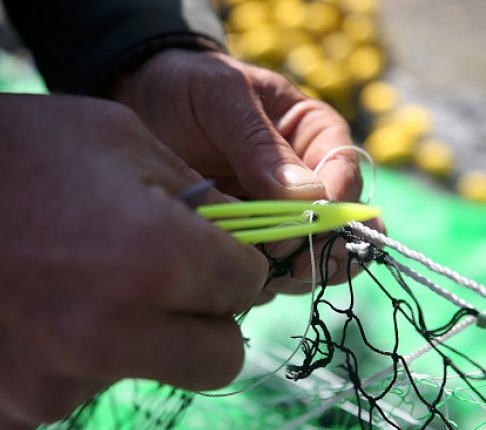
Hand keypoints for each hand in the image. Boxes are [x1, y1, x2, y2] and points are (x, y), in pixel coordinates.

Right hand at [0, 86, 267, 429]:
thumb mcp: (115, 135)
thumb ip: (195, 194)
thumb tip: (237, 241)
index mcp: (151, 259)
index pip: (246, 288)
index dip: (233, 263)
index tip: (211, 254)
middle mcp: (111, 337)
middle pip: (219, 359)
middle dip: (206, 321)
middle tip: (166, 286)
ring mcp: (56, 388)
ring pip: (141, 373)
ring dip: (125, 338)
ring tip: (63, 283)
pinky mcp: (7, 418)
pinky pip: (70, 395)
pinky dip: (60, 363)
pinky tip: (21, 315)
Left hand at [112, 49, 382, 296]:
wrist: (139, 106)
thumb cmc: (187, 88)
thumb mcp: (221, 97)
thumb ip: (258, 141)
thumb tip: (305, 196)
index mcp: (317, 137)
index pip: (346, 179)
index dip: (331, 212)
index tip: (300, 230)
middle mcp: (310, 182)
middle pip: (343, 231)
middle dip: (322, 253)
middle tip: (286, 267)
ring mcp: (282, 219)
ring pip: (314, 262)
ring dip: (291, 276)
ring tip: (252, 275)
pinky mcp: (253, 245)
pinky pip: (272, 277)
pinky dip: (259, 285)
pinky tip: (231, 280)